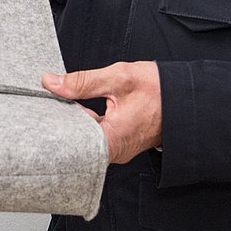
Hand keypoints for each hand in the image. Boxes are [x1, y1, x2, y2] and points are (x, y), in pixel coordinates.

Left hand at [44, 62, 161, 163]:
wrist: (186, 99)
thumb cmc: (159, 91)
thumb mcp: (119, 78)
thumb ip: (83, 81)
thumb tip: (52, 82)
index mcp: (112, 140)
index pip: (70, 142)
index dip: (54, 124)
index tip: (44, 107)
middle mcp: (114, 152)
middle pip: (75, 141)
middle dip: (61, 120)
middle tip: (51, 100)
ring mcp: (117, 149)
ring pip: (84, 138)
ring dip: (74, 119)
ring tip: (65, 101)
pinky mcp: (120, 144)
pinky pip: (95, 136)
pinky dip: (86, 122)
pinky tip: (80, 107)